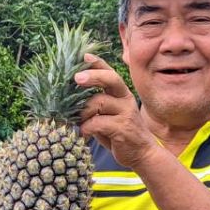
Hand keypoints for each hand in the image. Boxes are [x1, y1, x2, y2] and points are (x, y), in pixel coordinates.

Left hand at [75, 54, 160, 169]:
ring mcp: (126, 113)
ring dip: (82, 112)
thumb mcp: (107, 115)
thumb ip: (94, 104)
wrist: (141, 154)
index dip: (97, 63)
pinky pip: (97, 122)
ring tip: (79, 122)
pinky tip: (84, 134)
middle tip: (77, 78)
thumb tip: (68, 96)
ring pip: (98, 102)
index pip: (109, 72)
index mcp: (120, 93)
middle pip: (110, 79)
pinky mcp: (123, 128)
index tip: (83, 56)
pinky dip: (86, 128)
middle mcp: (125, 99)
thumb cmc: (118, 132)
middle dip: (92, 76)